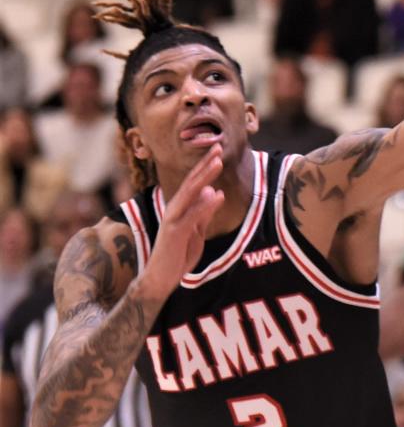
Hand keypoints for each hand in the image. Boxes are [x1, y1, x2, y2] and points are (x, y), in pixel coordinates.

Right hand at [137, 145, 224, 301]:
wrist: (161, 279)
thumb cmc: (177, 255)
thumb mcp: (196, 231)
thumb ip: (203, 212)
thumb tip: (213, 191)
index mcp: (180, 209)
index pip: (194, 183)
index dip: (205, 167)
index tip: (218, 151)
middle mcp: (174, 210)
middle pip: (191, 182)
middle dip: (205, 164)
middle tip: (218, 147)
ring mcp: (172, 221)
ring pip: (189, 194)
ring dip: (204, 177)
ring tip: (218, 162)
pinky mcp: (173, 234)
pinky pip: (191, 216)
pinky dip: (204, 205)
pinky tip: (216, 194)